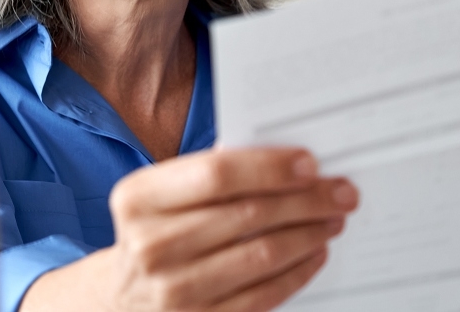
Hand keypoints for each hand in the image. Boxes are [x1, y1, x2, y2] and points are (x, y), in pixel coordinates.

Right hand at [21, 147, 357, 310]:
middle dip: (305, 200)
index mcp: (137, 199)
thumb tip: (283, 160)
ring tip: (331, 219)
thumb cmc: (153, 234)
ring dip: (308, 234)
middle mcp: (150, 244)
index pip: (216, 173)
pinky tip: (313, 253)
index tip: (308, 164)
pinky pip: (263, 295)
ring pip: (262, 255)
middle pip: (248, 213)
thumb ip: (208, 174)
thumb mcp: (161, 197)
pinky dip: (297, 272)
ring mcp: (172, 289)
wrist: (121, 299)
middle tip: (338, 191)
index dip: (269, 167)